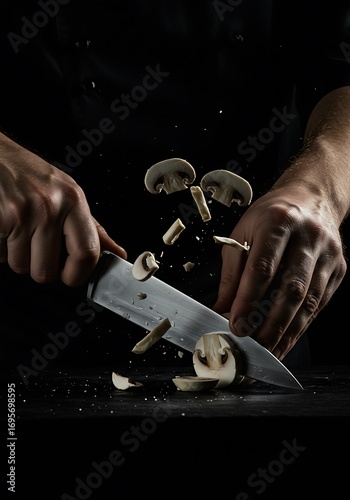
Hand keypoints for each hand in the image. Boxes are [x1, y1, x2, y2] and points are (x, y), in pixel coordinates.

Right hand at [0, 134, 126, 285]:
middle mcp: (49, 207)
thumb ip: (92, 228)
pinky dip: (2, 249)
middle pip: (46, 271)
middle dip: (40, 268)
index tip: (71, 276)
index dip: (78, 275)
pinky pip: (0, 256)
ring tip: (20, 233)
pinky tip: (6, 229)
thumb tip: (117, 252)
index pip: (87, 253)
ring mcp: (20, 214)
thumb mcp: (68, 195)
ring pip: (20, 266)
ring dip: (18, 257)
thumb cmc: (32, 176)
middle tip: (39, 250)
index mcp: (73, 202)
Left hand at [212, 181, 346, 359]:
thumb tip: (221, 307)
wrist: (312, 198)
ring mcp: (328, 254)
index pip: (262, 268)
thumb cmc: (271, 215)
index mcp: (278, 222)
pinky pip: (319, 303)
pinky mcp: (338, 268)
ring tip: (269, 350)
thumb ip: (231, 272)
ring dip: (287, 331)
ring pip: (308, 301)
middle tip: (252, 344)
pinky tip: (287, 338)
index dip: (248, 301)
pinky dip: (301, 325)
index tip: (235, 324)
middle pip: (290, 288)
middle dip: (270, 323)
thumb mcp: (243, 233)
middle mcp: (308, 237)